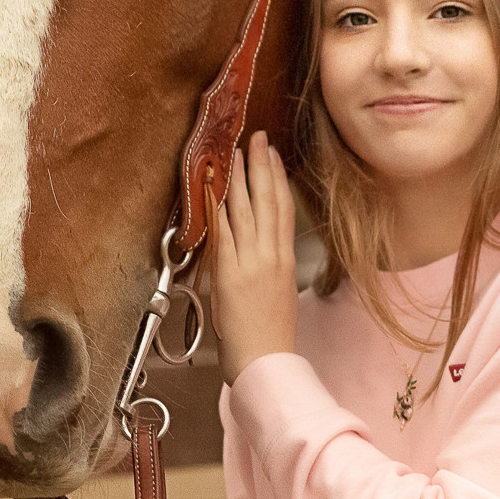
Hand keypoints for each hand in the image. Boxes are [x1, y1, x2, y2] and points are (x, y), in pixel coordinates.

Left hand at [210, 131, 296, 383]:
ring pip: (244, 210)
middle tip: (256, 138)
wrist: (264, 359)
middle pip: (266, 200)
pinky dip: (219, 208)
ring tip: (235, 153)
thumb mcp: (278, 289)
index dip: (278, 177)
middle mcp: (269, 255)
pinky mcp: (229, 273)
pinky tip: (215, 189)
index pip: (283, 208)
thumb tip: (259, 242)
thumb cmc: (270, 333)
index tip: (273, 154)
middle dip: (259, 166)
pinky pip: (223, 232)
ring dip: (238, 179)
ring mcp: (250, 262)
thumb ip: (269, 262)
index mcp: (284, 259)